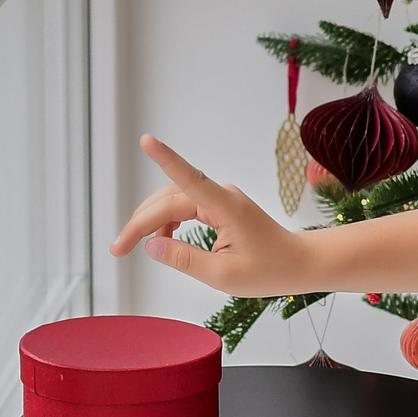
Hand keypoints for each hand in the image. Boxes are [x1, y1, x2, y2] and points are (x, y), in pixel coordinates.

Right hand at [108, 135, 317, 295]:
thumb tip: (152, 247)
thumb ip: (185, 260)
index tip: (147, 140)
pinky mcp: (220, 206)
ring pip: (173, 201)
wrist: (299, 263)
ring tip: (133, 247)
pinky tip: (162, 242)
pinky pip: (185, 207)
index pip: (190, 179)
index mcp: (226, 208)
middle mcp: (222, 196)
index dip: (166, 159)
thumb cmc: (270, 270)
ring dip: (151, 221)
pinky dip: (168, 223)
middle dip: (140, 221)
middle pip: (169, 199)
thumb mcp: (224, 275)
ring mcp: (221, 199)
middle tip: (117, 248)